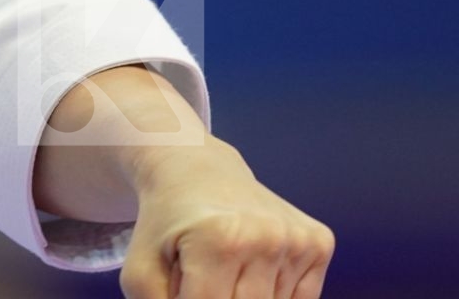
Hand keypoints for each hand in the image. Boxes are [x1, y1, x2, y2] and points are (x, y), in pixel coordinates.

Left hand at [119, 137, 334, 298]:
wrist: (198, 172)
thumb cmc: (166, 226)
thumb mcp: (141, 273)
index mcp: (220, 238)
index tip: (186, 290)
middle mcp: (266, 236)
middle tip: (204, 278)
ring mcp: (296, 239)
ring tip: (224, 272)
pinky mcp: (318, 242)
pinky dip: (274, 297)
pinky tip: (252, 269)